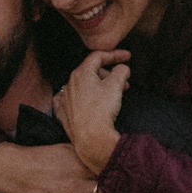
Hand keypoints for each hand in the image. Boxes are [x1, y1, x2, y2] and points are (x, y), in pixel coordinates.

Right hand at [0, 141, 119, 192]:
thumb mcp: (63, 146)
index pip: (108, 170)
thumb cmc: (39, 157)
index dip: (124, 175)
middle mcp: (77, 181)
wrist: (14, 170)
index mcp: (79, 163)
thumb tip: (102, 149)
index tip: (140, 178)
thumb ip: (83, 151)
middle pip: (108, 190)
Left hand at [52, 49, 129, 175]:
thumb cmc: (102, 110)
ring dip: (100, 87)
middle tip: (124, 82)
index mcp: (81, 73)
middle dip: (110, 74)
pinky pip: (72, 100)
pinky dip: (82, 98)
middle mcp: (69, 83)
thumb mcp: (116, 85)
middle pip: (91, 71)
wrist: (91, 138)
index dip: (115, 55)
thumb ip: (121, 71)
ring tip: (113, 95)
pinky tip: (88, 101)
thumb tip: (122, 68)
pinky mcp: (63, 114)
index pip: (98, 56)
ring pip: (84, 86)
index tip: (128, 57)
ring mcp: (64, 99)